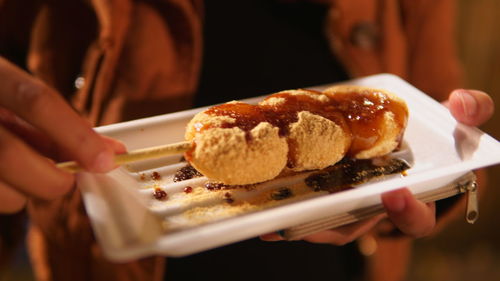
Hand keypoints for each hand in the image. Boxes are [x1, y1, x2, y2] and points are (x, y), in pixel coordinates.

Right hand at [0, 57, 124, 213]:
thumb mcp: (16, 101)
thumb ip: (59, 124)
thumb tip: (109, 151)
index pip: (36, 100)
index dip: (76, 135)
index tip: (105, 160)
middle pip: (9, 154)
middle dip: (51, 179)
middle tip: (66, 181)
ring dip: (21, 193)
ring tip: (20, 176)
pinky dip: (4, 197)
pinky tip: (2, 179)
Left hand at [262, 88, 494, 243]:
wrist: (402, 140)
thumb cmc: (431, 140)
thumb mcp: (455, 123)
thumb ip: (469, 113)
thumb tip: (461, 103)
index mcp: (415, 199)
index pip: (416, 218)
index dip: (409, 211)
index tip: (394, 192)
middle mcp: (378, 209)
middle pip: (357, 226)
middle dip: (332, 225)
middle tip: (311, 221)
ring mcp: (350, 205)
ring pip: (325, 223)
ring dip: (299, 221)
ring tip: (274, 217)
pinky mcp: (326, 196)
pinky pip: (307, 209)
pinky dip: (287, 210)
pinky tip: (264, 209)